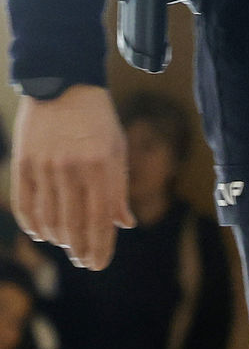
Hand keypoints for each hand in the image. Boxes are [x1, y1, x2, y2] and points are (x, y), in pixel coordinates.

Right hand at [14, 85, 131, 271]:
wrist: (63, 84)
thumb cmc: (97, 120)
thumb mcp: (117, 149)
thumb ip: (118, 188)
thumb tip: (124, 224)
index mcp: (102, 164)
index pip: (101, 217)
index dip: (100, 245)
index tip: (98, 264)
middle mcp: (73, 167)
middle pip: (74, 222)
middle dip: (80, 248)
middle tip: (85, 263)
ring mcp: (45, 166)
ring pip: (49, 217)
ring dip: (59, 238)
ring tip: (68, 248)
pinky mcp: (24, 162)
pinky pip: (25, 203)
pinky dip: (33, 224)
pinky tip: (42, 234)